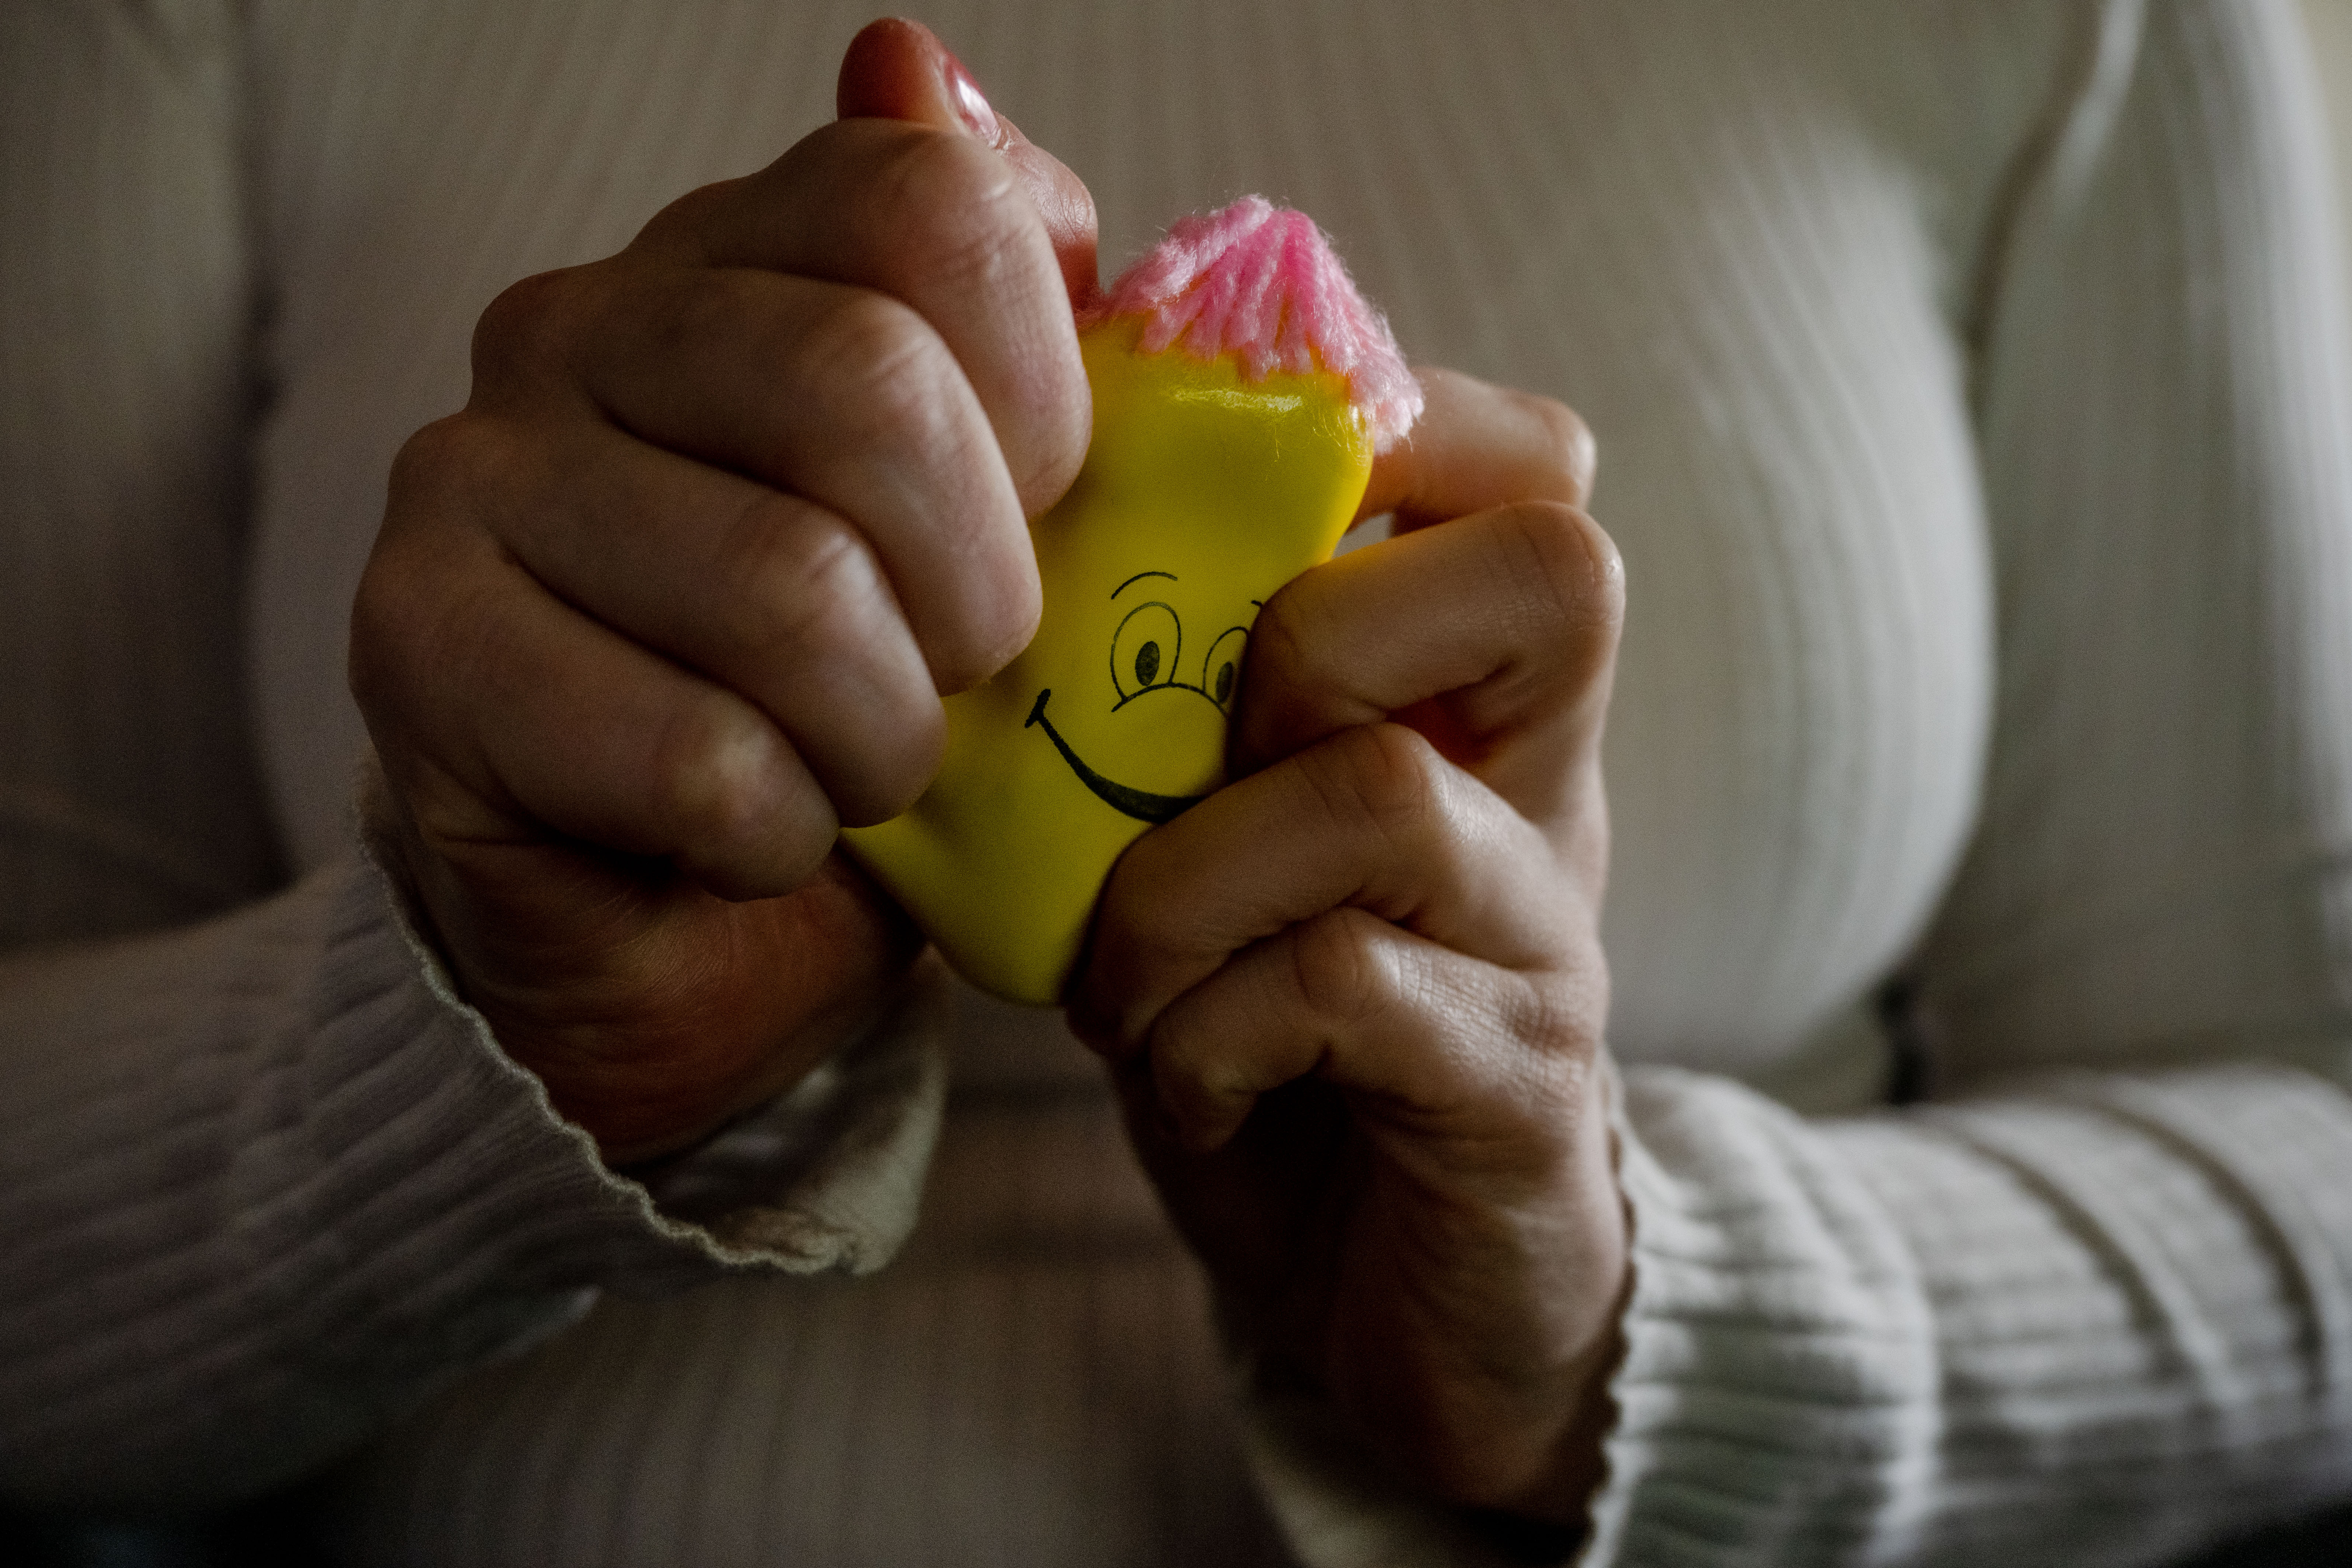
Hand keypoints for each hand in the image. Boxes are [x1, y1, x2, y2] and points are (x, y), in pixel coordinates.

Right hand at [349, 21, 1096, 1161]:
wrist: (691, 914)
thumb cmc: (861, 691)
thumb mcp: (993, 501)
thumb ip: (1005, 297)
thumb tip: (903, 56)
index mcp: (737, 250)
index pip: (936, 204)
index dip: (1042, 401)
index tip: (1031, 523)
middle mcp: (578, 322)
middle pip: (867, 390)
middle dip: (974, 596)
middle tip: (952, 679)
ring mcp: (473, 475)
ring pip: (789, 592)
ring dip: (883, 736)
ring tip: (859, 767)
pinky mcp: (418, 650)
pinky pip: (698, 756)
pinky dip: (782, 831)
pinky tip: (754, 833)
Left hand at [1071, 370, 1625, 1524]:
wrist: (1398, 1300)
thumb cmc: (1276, 1037)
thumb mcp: (1219, 841)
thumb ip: (1173, 705)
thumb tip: (1011, 537)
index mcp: (1477, 705)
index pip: (1534, 470)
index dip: (1403, 430)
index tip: (1243, 520)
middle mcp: (1543, 794)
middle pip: (1549, 569)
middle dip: (1313, 638)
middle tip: (1202, 768)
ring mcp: (1546, 941)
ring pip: (1379, 791)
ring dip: (1185, 893)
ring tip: (1129, 988)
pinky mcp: (1516, 1090)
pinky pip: (1339, 983)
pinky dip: (1207, 1035)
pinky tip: (1192, 1086)